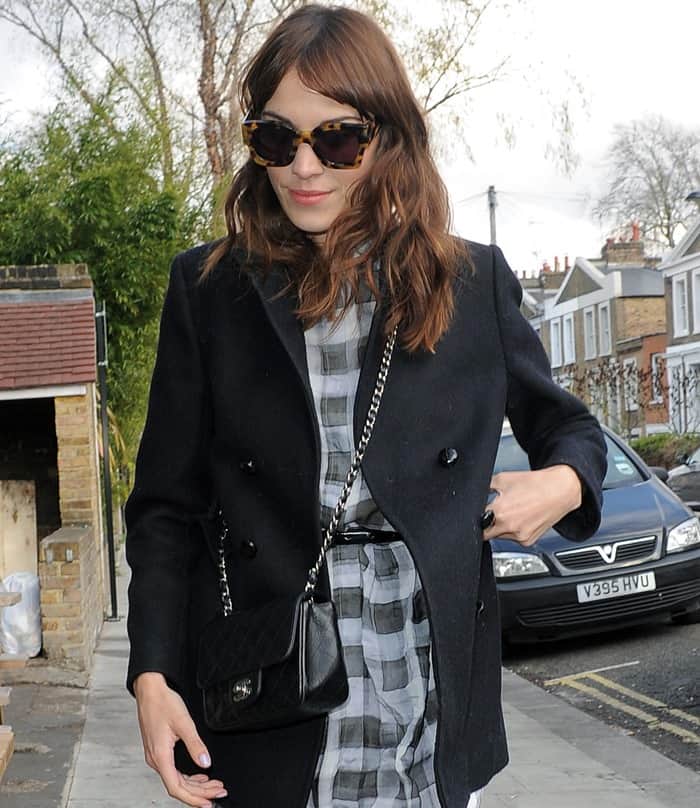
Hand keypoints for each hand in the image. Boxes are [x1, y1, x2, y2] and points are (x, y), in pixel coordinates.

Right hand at [133, 672, 227, 806]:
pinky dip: (188, 776)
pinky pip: (173, 770)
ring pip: (176, 779)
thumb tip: (206, 763)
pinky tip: (199, 774)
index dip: (193, 798)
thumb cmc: (162, 703)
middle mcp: (156, 759)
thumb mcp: (184, 722)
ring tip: (212, 785)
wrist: (150, 690)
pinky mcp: (158, 750)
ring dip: (195, 784)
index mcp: (161, 756)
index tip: (208, 802)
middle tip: (218, 791)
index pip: (177, 788)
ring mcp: (156, 755)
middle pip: (178, 786)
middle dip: (200, 792)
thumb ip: (196, 745)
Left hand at [481, 465, 582, 546]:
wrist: (560, 490)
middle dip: (487, 523)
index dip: (476, 516)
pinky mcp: (528, 541)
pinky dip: (512, 530)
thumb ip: (484, 487)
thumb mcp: (502, 479)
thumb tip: (474, 494)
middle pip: (486, 533)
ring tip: (513, 511)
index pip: (476, 523)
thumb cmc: (535, 484)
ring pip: (499, 536)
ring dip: (500, 527)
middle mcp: (509, 527)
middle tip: (495, 511)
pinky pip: (512, 539)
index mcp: (500, 512)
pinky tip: (520, 518)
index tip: (479, 512)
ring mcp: (520, 536)